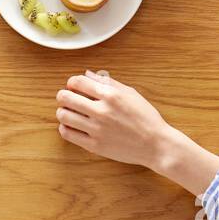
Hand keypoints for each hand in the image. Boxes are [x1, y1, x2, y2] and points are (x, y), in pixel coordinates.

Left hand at [54, 71, 218, 192]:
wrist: (156, 145)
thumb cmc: (146, 118)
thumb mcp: (130, 93)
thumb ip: (108, 82)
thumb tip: (88, 74)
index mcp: (111, 95)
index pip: (77, 82)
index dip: (71, 82)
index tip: (73, 86)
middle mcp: (102, 111)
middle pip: (65, 97)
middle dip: (63, 95)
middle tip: (67, 98)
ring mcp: (97, 129)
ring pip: (63, 116)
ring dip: (63, 111)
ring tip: (70, 113)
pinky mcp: (94, 146)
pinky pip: (68, 134)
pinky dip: (65, 128)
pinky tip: (72, 126)